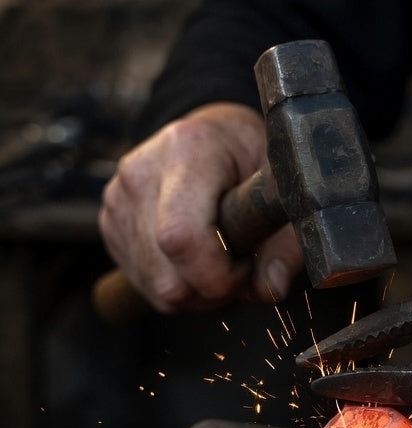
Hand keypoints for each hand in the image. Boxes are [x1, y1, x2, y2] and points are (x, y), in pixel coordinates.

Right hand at [99, 102, 303, 312]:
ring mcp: (118, 200)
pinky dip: (177, 284)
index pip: (182, 237)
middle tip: (240, 266)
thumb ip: (287, 242)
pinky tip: (196, 257)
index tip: (248, 266)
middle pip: (167, 275)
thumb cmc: (247, 157)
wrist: (210, 137)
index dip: (219, 274)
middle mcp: (141, 173)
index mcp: (187, 151)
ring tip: (219, 257)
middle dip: (212, 289)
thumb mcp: (280, 188)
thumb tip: (271, 287)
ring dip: (196, 290)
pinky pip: (144, 283)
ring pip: (157, 287)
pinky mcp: (109, 223)